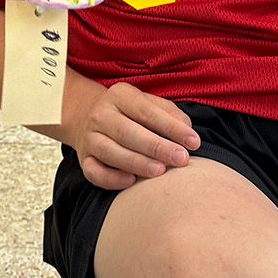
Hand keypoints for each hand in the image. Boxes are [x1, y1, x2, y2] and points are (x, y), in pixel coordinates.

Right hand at [62, 80, 200, 189]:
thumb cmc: (130, 113)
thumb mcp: (148, 103)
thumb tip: (187, 131)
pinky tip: (131, 182)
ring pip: (110, 152)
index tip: (193, 142)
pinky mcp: (84, 159)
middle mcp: (101, 115)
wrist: (87, 116)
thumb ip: (170, 114)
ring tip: (160, 171)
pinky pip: (94, 172)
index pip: (147, 111)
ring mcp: (90, 138)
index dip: (171, 127)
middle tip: (180, 159)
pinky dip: (111, 179)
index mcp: (120, 95)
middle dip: (157, 147)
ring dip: (137, 163)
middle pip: (128, 132)